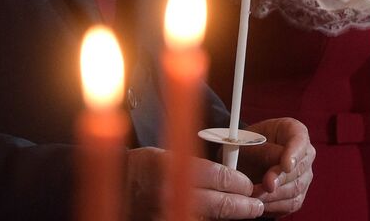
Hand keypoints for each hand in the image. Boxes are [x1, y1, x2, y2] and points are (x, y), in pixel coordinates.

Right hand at [125, 147, 267, 217]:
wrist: (112, 187)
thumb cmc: (139, 167)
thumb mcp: (165, 155)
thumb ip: (195, 166)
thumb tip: (226, 175)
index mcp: (175, 168)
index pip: (219, 177)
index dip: (239, 182)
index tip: (248, 184)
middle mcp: (174, 193)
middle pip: (221, 203)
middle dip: (243, 204)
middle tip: (258, 204)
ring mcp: (170, 213)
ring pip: (211, 218)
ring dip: (231, 215)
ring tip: (246, 212)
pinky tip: (220, 219)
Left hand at [240, 118, 314, 215]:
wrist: (243, 160)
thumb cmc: (246, 146)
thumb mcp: (249, 142)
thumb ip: (264, 150)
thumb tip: (280, 162)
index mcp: (294, 131)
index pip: (300, 141)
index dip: (294, 154)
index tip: (285, 166)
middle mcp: (304, 153)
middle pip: (300, 168)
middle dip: (281, 179)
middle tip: (265, 185)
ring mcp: (303, 175)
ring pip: (296, 189)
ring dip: (275, 195)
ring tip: (255, 195)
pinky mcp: (298, 194)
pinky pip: (290, 204)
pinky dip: (274, 206)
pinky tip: (260, 203)